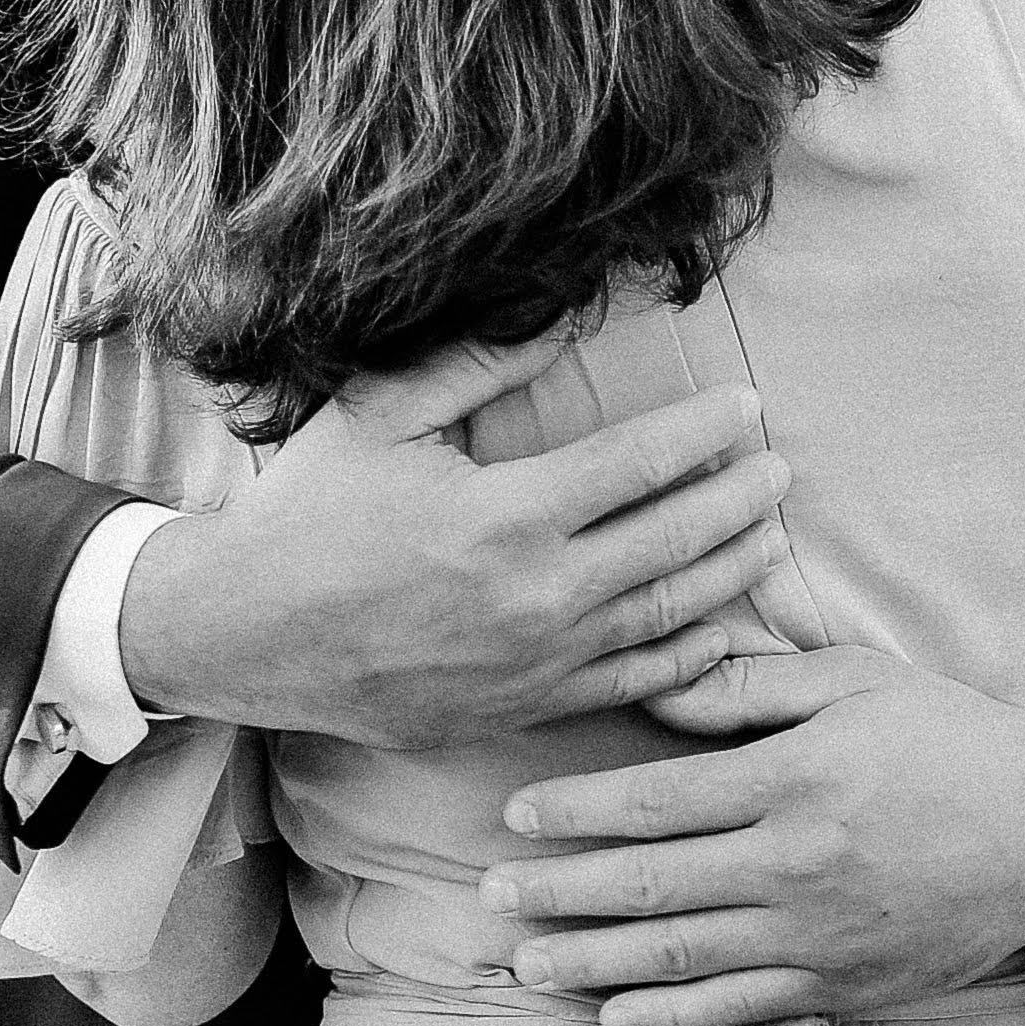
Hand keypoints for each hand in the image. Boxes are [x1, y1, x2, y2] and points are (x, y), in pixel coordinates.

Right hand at [117, 330, 790, 749]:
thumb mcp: (380, 417)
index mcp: (506, 515)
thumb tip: (564, 315)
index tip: (748, 407)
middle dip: (738, 502)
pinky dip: (685, 658)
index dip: (704, 433)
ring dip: (728, 575)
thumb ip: (478, 367)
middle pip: (672, 543)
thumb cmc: (308, 514)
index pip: (638, 465)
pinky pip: (628, 686)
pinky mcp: (520, 710)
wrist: (243, 635)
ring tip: (770, 538)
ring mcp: (534, 664)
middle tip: (782, 471)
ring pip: (665, 618)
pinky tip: (717, 630)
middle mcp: (534, 597)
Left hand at [478, 644, 1024, 1025]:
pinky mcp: (843, 986)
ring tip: (527, 964)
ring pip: (681, 959)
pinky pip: (740, 1010)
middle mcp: (797, 866)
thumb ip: (750, 684)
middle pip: (650, 887)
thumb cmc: (951, 739)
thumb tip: (657, 686)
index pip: (656, 801)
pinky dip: (670, 1018)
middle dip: (559, 894)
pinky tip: (615, 1016)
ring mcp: (819, 937)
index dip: (577, 812)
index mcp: (794, 780)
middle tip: (491, 897)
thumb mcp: (856, 681)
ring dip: (592, 964)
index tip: (517, 815)